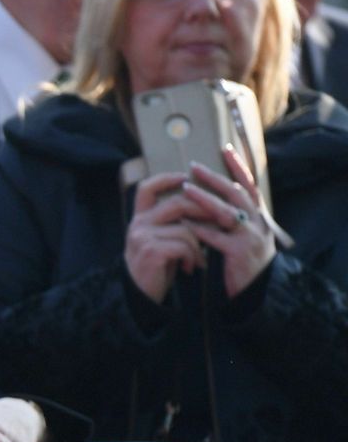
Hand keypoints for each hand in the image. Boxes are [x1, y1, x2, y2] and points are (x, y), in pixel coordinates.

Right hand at [125, 170, 206, 302]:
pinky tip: (191, 268)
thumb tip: (202, 208)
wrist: (140, 298)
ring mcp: (142, 237)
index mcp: (139, 219)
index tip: (185, 176)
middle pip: (176, 204)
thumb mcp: (161, 242)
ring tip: (201, 259)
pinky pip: (184, 245)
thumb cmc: (156, 269)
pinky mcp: (151, 251)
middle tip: (221, 222)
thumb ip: (172, 225)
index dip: (166, 179)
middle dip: (204, 212)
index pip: (147, 189)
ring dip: (200, 244)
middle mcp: (138, 224)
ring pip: (185, 228)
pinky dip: (194, 257)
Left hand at [182, 148, 275, 297]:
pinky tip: (183, 223)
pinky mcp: (240, 252)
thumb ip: (234, 217)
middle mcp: (257, 223)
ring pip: (226, 212)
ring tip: (185, 190)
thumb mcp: (245, 235)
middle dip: (215, 178)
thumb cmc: (245, 262)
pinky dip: (199, 229)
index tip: (226, 149)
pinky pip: (216, 237)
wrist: (258, 292)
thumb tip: (214, 196)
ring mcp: (251, 237)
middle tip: (194, 166)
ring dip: (204, 199)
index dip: (239, 167)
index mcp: (258, 217)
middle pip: (236, 194)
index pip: (250, 186)